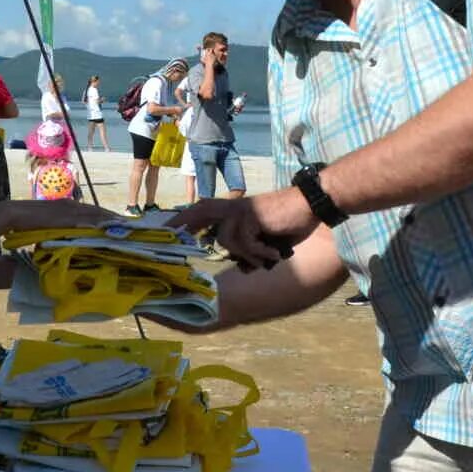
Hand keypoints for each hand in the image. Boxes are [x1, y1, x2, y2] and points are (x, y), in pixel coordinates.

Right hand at [0, 199, 116, 231]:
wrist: (12, 214)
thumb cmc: (26, 222)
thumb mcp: (48, 226)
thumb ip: (59, 231)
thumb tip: (68, 240)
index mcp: (67, 207)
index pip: (91, 212)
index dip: (106, 216)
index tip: (119, 222)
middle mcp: (70, 206)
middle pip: (97, 211)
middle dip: (113, 217)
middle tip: (130, 224)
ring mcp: (67, 210)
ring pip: (94, 214)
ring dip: (109, 219)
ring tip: (124, 225)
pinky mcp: (63, 216)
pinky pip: (82, 220)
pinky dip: (95, 223)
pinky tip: (106, 228)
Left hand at [173, 188, 314, 267]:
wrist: (309, 204)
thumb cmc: (287, 222)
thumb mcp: (262, 237)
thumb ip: (247, 247)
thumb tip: (241, 266)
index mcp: (232, 210)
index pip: (201, 211)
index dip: (182, 219)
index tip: (163, 230)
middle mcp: (232, 207)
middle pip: (200, 211)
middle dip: (182, 223)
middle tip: (167, 235)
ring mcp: (241, 210)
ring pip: (227, 240)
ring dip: (248, 254)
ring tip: (267, 255)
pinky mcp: (251, 215)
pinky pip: (245, 243)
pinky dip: (260, 253)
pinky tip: (274, 252)